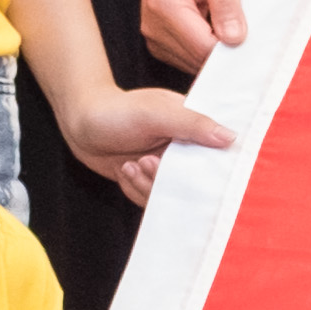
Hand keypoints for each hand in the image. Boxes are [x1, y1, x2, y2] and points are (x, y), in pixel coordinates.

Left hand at [54, 79, 230, 207]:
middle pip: (195, 182)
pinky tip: (124, 170)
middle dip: (169, 180)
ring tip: (131, 164)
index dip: (213, 168)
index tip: (197, 172)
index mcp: (195, 127)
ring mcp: (166, 167)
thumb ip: (193, 124)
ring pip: (171, 195)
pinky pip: (150, 199)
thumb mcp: (156, 113)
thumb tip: (231, 138)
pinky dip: (135, 189)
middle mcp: (185, 149)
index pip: (219, 154)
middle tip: (147, 162)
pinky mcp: (148, 181)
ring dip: (147, 185)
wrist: (79, 121)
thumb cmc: (117, 110)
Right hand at [134, 0, 247, 74]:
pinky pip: (190, 61)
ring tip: (219, 21)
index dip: (230, 45)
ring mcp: (153, 40)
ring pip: (195, 65)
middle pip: (198, 60)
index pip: (203, 47)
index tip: (246, 31)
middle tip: (236, 23)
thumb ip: (227, 3)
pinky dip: (205, 50)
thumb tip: (234, 39)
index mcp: (164, 5)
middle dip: (224, 48)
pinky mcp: (160, 47)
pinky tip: (209, 29)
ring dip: (215, 50)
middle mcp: (152, 27)